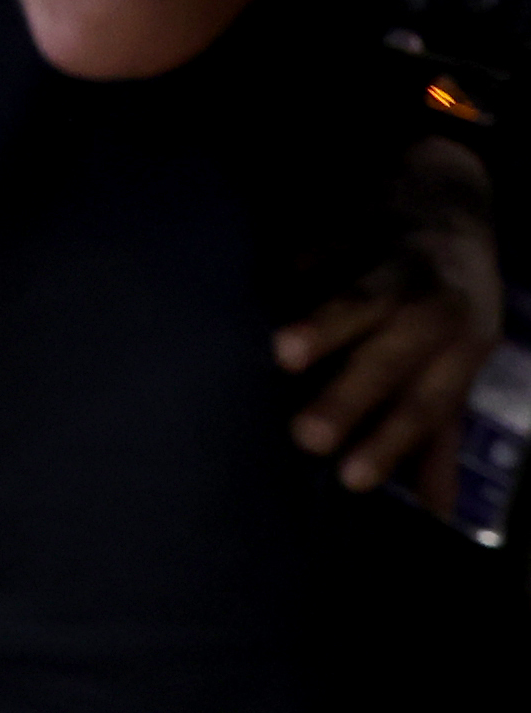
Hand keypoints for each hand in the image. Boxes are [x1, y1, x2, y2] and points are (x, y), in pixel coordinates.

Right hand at [278, 141, 503, 508]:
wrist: (447, 201)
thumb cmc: (451, 300)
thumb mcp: (460, 363)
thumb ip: (440, 436)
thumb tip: (438, 511)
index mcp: (460, 345)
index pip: (428, 402)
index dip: (392, 441)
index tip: (351, 481)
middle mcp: (434, 308)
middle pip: (393, 357)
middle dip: (350, 397)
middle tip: (305, 439)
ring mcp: (392, 266)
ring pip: (358, 299)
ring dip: (323, 326)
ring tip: (282, 355)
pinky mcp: (351, 232)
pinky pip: (317, 258)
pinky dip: (288, 280)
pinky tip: (252, 302)